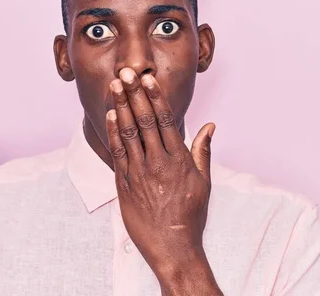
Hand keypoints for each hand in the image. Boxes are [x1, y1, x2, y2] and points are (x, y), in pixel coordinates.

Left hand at [106, 68, 219, 292]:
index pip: (166, 121)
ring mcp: (139, 173)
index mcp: (179, 160)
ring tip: (115, 85)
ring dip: (121, 107)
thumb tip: (210, 125)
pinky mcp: (125, 184)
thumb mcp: (204, 182)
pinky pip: (117, 153)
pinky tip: (110, 115)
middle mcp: (158, 163)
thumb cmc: (191, 215)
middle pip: (145, 121)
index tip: (148, 79)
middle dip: (135, 94)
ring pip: (129, 133)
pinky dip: (113, 133)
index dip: (155, 97)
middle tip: (127, 72)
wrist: (173, 247)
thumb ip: (203, 151)